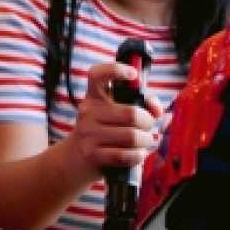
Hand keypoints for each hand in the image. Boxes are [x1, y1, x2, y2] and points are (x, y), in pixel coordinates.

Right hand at [70, 61, 165, 176]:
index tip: (133, 74)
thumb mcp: (118, 114)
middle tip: (148, 128)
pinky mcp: (91, 153)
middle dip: (148, 122)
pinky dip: (137, 156)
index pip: (97, 75)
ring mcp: (87, 132)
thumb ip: (142, 106)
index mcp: (94, 96)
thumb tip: (156, 110)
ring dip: (145, 141)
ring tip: (143, 143)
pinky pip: (124, 154)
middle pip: (131, 113)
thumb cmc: (104, 133)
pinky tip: (136, 154)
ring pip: (131, 136)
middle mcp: (88, 111)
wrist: (73, 160)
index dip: (116, 69)